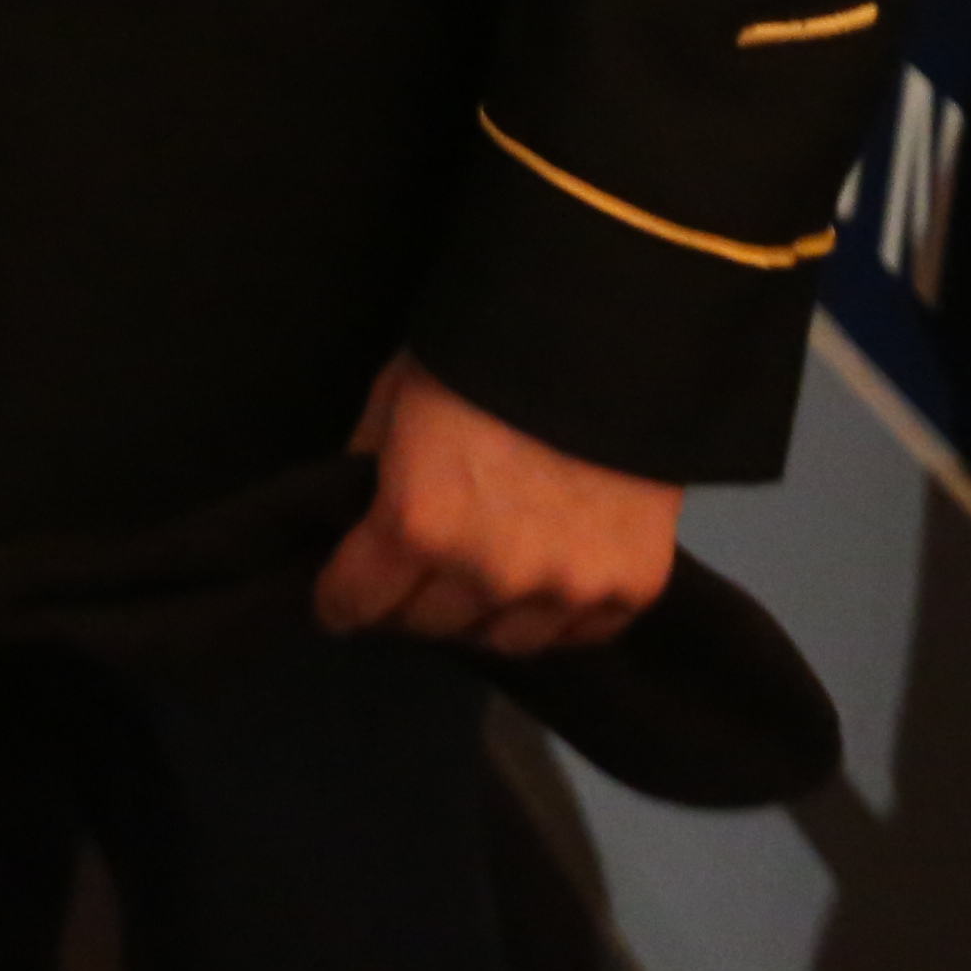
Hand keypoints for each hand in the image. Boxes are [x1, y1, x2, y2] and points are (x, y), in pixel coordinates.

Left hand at [314, 356, 678, 655]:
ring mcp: (565, 589)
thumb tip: (354, 520)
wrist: (606, 331)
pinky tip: (548, 579)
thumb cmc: (479, 353)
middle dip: (410, 598)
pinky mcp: (631, 587)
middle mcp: (488, 574)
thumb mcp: (394, 397)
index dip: (339, 597)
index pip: (355, 601)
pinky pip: (579, 633)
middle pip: (428, 624)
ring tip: (486, 573)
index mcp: (417, 524)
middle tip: (419, 568)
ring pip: (502, 639)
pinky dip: (557, 615)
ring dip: (483, 612)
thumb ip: (370, 469)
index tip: (340, 597)